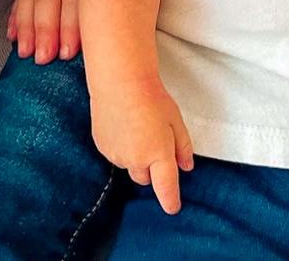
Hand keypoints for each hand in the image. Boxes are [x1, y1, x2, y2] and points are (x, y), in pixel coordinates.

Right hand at [91, 78, 193, 214]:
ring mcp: (116, 155)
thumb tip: (186, 166)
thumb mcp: (175, 119)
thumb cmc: (151, 96)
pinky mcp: (102, 147)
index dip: (170, 200)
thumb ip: (182, 146)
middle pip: (145, 178)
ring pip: (129, 166)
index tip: (173, 208)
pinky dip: (121, 146)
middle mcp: (135, 160)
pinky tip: (124, 125)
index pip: (166, 187)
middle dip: (151, 167)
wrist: (120, 80)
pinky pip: (115, 155)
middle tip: (154, 141)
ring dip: (135, 156)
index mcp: (158, 154)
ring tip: (137, 126)